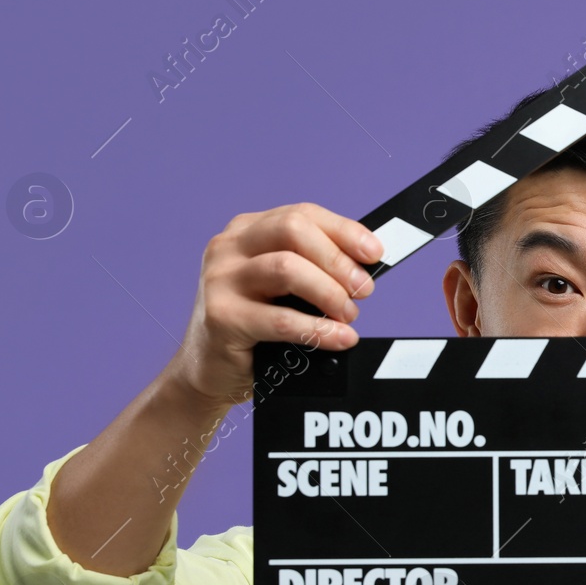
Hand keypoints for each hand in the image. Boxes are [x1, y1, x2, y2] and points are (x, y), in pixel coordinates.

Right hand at [162, 202, 382, 408]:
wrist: (211, 370)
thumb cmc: (255, 327)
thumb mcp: (283, 288)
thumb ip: (313, 269)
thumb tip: (364, 268)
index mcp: (247, 231)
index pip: (302, 214)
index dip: (344, 230)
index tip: (375, 252)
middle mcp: (229, 247)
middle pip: (293, 229)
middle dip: (337, 259)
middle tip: (363, 289)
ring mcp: (220, 280)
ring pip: (286, 267)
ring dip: (329, 292)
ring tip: (348, 315)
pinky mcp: (221, 317)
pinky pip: (280, 319)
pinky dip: (318, 329)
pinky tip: (338, 338)